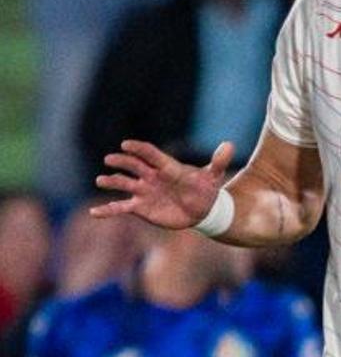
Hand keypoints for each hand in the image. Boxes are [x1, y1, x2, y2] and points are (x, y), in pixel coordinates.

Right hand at [91, 140, 234, 228]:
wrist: (202, 210)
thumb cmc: (205, 189)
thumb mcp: (213, 176)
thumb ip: (218, 161)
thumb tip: (230, 145)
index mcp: (167, 166)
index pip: (151, 154)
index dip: (139, 149)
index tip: (126, 144)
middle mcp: (151, 176)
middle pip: (134, 166)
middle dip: (122, 162)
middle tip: (110, 159)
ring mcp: (143, 191)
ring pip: (124, 184)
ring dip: (112, 182)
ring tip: (100, 180)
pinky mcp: (140, 207)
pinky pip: (120, 208)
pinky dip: (107, 210)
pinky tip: (94, 212)